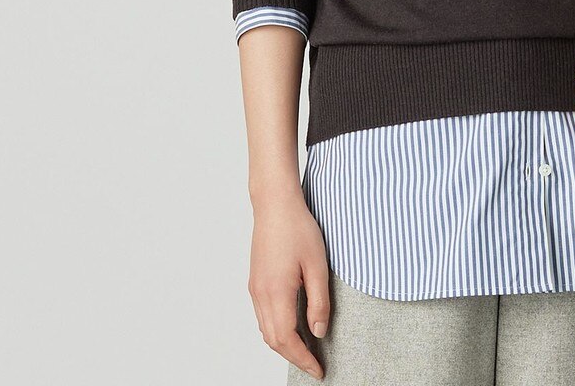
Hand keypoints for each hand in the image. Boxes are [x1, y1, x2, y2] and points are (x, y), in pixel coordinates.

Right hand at [248, 194, 329, 379]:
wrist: (275, 204)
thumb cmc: (298, 228)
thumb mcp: (317, 265)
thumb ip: (319, 301)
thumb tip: (319, 331)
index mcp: (276, 293)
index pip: (288, 340)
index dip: (303, 359)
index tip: (318, 370)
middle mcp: (260, 295)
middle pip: (274, 340)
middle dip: (294, 356)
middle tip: (315, 365)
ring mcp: (255, 288)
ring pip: (266, 330)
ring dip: (285, 344)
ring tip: (306, 349)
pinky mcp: (255, 281)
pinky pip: (263, 316)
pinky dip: (277, 329)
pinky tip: (292, 325)